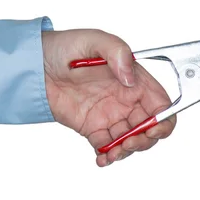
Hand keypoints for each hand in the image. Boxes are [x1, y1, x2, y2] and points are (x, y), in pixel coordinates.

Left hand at [42, 29, 176, 166]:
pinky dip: (108, 157)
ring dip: (127, 152)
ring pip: (130, 141)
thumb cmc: (65, 47)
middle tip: (129, 143)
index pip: (161, 104)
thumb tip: (130, 77)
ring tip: (113, 154)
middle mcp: (125, 99)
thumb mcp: (94, 40)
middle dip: (145, 141)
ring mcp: (109, 115)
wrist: (35, 64)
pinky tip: (102, 159)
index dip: (164, 120)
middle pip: (150, 128)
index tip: (152, 129)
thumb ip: (118, 53)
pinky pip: (107, 147)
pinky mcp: (92, 127)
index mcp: (134, 79)